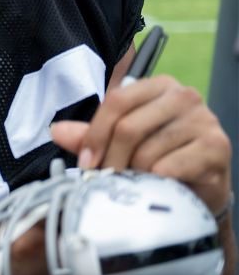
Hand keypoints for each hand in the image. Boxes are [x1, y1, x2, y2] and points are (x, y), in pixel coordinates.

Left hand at [51, 75, 232, 214]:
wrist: (200, 189)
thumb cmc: (159, 158)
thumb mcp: (121, 143)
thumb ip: (91, 135)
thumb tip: (56, 130)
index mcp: (158, 86)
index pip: (117, 100)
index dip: (95, 133)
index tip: (86, 161)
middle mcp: (184, 96)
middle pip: (129, 126)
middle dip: (111, 159)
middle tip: (106, 178)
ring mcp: (204, 120)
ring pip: (147, 151)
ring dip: (134, 174)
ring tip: (136, 182)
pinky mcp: (216, 146)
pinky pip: (169, 167)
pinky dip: (156, 182)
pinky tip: (158, 186)